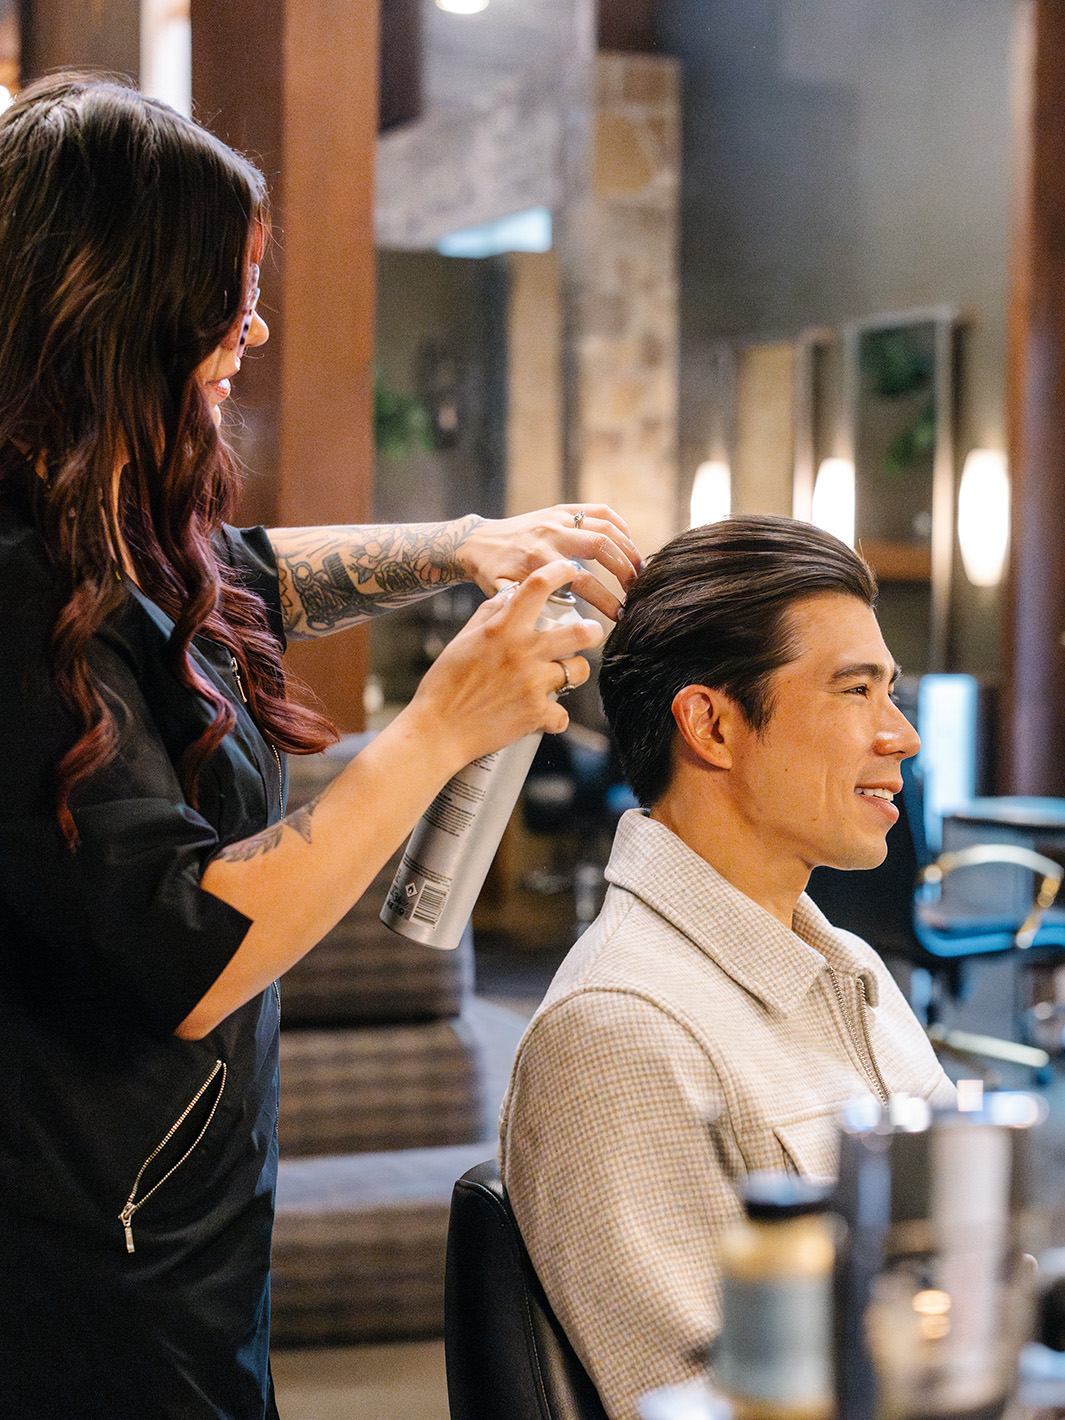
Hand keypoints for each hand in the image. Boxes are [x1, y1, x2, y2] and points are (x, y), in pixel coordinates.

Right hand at [409, 561, 604, 769]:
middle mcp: (522, 651)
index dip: (561, 571)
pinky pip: (563, 714)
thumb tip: (511, 594)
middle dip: (592, 630)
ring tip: (564, 677)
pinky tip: (545, 716)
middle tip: (592, 631)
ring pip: (579, 671)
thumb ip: (490, 614)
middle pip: (580, 632)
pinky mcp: (536, 714)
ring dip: (574, 673)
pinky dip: (556, 717)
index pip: (538, 586)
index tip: (572, 569)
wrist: (438, 730)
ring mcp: (533, 683)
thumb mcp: (464, 639)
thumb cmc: (445, 684)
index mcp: (502, 628)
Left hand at [457, 505, 641, 619]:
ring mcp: (558, 519)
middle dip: (624, 570)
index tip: (620, 615)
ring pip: (605, 526)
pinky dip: (619, 525)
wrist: (477, 541)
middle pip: (601, 547)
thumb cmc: (492, 573)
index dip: (606, 600)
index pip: (583, 580)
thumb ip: (527, 607)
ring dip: (628, 548)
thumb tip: (553, 627)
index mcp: (537, 560)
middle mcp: (551, 535)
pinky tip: (629, 542)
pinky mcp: (561, 510)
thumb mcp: (501, 594)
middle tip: (637, 590)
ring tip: (639, 570)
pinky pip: (599, 511)